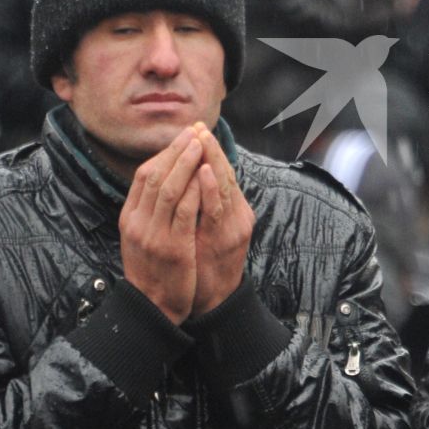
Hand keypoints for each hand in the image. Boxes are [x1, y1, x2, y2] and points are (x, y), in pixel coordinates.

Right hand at [119, 128, 205, 323]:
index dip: (164, 154)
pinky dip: (194, 190)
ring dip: (185, 163)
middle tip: (193, 131)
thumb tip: (162, 181)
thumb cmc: (153, 270)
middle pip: (154, 176)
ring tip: (200, 144)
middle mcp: (137, 222)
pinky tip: (206, 175)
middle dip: (175, 151)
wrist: (152, 306)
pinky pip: (183, 211)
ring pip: (168, 189)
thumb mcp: (141, 237)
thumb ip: (148, 211)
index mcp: (129, 217)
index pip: (144, 175)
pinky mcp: (172, 247)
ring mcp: (153, 235)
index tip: (182, 137)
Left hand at [187, 122, 254, 314]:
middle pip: (225, 173)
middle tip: (199, 127)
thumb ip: (203, 208)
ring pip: (224, 186)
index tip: (196, 130)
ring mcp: (235, 226)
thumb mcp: (206, 232)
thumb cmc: (204, 267)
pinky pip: (217, 209)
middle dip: (211, 149)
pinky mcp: (228, 239)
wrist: (211, 302)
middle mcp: (238, 215)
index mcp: (233, 211)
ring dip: (212, 160)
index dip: (210, 151)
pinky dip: (210, 188)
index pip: (221, 173)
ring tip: (202, 139)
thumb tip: (189, 182)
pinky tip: (203, 172)